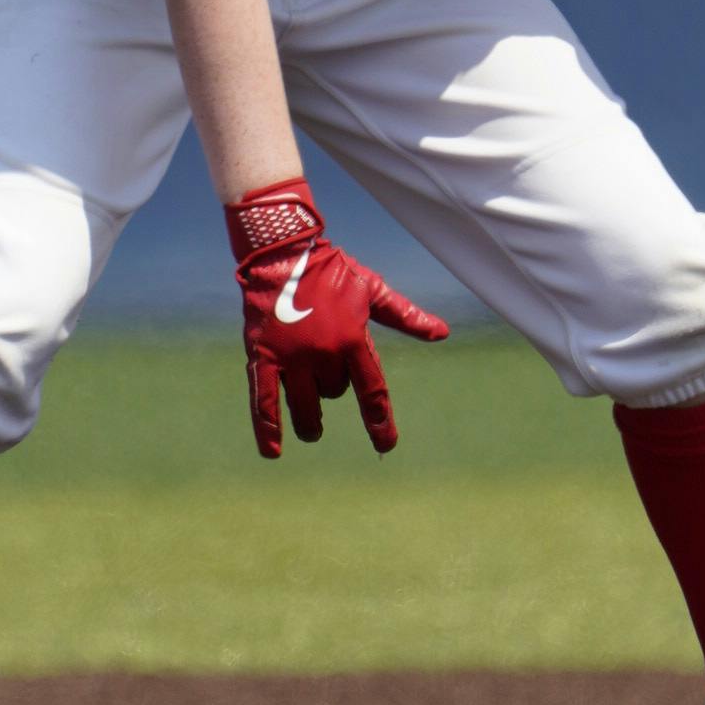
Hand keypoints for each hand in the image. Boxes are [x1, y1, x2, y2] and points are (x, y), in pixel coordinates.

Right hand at [225, 185, 447, 457]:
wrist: (285, 252)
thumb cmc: (333, 272)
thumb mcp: (374, 291)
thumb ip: (406, 316)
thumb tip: (442, 333)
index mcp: (353, 339)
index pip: (372, 391)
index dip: (380, 422)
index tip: (386, 445)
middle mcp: (324, 352)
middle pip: (335, 393)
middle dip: (334, 387)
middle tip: (327, 368)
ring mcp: (292, 356)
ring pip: (306, 404)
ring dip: (311, 421)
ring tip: (313, 429)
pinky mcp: (263, 356)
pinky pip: (264, 399)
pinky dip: (268, 428)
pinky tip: (273, 452)